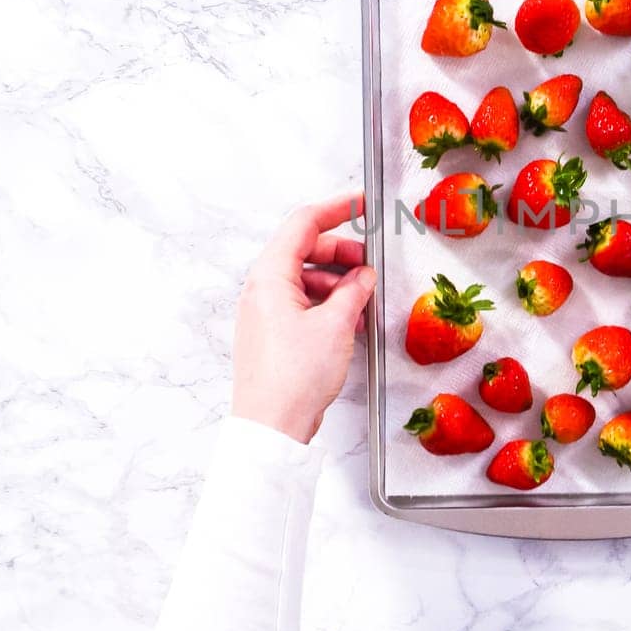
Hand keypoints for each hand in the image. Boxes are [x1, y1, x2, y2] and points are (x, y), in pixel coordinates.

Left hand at [232, 193, 376, 442]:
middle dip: (342, 252)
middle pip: (304, 250)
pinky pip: (302, 303)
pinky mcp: (272, 333)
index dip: (336, 208)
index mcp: (269, 277)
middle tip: (369, 263)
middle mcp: (261, 290)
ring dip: (337, 281)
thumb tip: (364, 276)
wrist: (272, 427)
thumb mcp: (337, 325)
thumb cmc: (293, 378)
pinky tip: (350, 319)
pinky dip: (327, 303)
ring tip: (363, 299)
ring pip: (305, 278)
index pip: (303, 224)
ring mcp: (265, 312)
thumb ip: (354, 290)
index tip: (361, 202)